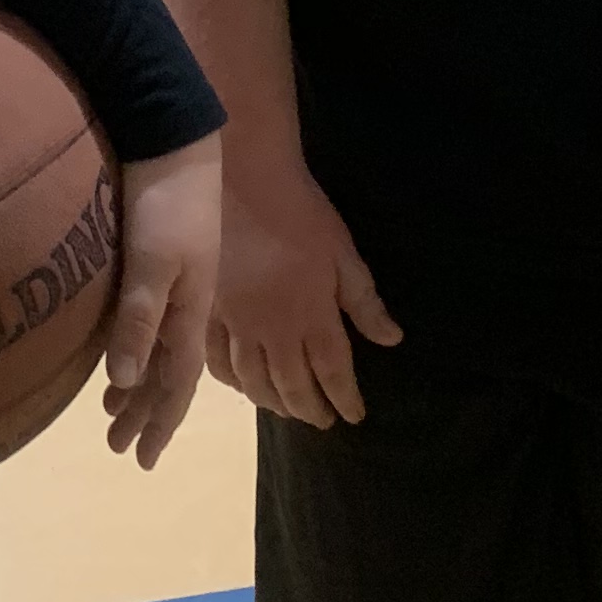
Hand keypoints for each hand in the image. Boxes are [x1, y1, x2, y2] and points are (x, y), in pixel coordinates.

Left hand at [104, 134, 221, 467]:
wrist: (175, 140)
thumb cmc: (163, 200)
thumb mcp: (151, 262)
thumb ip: (140, 320)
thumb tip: (125, 382)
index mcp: (191, 311)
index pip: (176, 383)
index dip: (159, 422)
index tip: (141, 460)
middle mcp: (188, 305)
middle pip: (169, 373)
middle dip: (146, 412)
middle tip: (118, 447)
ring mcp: (178, 284)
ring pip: (161, 350)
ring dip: (139, 385)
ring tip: (112, 411)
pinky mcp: (164, 263)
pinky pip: (154, 326)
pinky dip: (137, 350)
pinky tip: (122, 352)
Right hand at [207, 167, 400, 426]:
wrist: (245, 180)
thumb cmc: (302, 212)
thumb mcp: (344, 253)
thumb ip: (364, 300)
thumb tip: (391, 339)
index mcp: (312, 315)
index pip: (333, 372)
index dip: (345, 399)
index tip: (354, 417)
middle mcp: (273, 330)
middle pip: (292, 386)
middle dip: (310, 410)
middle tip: (323, 422)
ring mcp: (237, 323)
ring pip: (254, 381)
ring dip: (274, 403)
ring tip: (288, 410)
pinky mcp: (209, 312)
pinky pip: (217, 360)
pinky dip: (233, 382)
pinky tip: (243, 387)